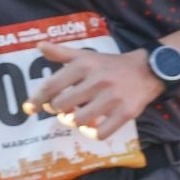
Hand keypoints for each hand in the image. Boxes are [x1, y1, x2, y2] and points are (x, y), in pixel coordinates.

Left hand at [27, 44, 162, 139]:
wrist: (150, 70)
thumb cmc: (112, 65)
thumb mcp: (88, 56)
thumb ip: (62, 53)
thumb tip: (39, 45)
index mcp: (86, 65)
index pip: (52, 85)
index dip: (37, 99)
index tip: (30, 108)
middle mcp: (98, 80)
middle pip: (62, 105)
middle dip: (58, 110)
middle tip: (62, 109)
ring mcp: (113, 98)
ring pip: (79, 120)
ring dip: (73, 122)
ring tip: (75, 117)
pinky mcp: (126, 113)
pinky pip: (101, 133)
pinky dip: (92, 134)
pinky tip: (92, 128)